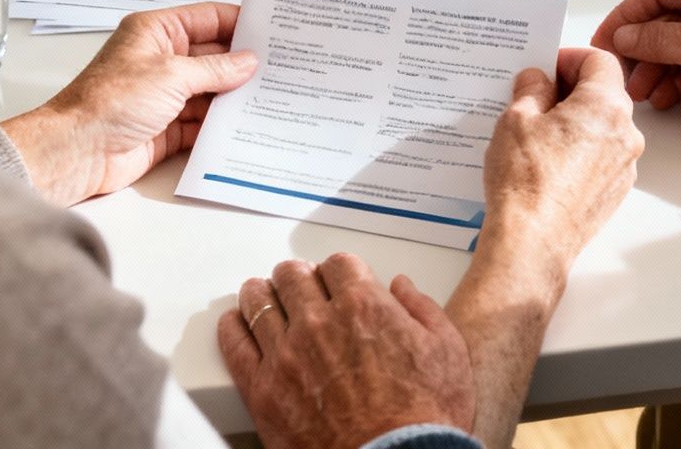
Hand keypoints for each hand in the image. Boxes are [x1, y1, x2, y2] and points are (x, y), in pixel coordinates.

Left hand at [1, 2, 256, 206]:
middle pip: (213, 56)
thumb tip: (247, 61)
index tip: (272, 28)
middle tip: (282, 66)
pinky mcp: (167, 127)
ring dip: (235, 96)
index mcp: (156, 32)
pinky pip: (203, 122)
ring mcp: (164, 95)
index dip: (239, 22)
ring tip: (273, 96)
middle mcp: (160, 60)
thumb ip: (215, 69)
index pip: (207, 19)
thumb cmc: (110, 101)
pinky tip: (247, 125)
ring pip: (211, 91)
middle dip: (243, 64)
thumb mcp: (172, 75)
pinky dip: (222, 125)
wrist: (79, 151)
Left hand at [220, 254, 475, 448]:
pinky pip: (235, 344)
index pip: (338, 264)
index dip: (338, 269)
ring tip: (261, 294)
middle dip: (298, 277)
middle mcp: (319, 322)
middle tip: (297, 283)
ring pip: (259, 302)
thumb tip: (403, 287)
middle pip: (293, 276)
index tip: (336, 277)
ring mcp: (286, 354)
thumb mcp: (447, 351)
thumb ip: (423, 308)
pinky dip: (233, 327)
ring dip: (262, 294)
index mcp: (364, 304)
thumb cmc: (424, 417)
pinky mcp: (263, 389)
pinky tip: (235, 323)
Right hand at [479, 47, 644, 286]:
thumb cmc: (526, 181)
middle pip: (605, 93)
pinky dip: (580, 150)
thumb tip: (537, 79)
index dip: (570, 57)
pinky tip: (547, 161)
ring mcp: (623, 166)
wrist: (533, 242)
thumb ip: (531, 88)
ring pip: (603, 127)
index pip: (601, 60)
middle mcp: (625, 134)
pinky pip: (601, 157)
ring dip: (575, 121)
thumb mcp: (516, 118)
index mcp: (606, 106)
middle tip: (535, 96)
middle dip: (571, 89)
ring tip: (536, 132)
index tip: (546, 66)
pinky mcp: (615, 192)